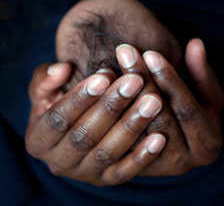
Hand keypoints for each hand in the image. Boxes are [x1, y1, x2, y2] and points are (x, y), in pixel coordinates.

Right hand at [25, 63, 165, 185]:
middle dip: (111, 107)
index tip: (104, 75)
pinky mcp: (106, 180)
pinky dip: (142, 156)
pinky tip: (159, 137)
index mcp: (39, 140)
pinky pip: (124, 172)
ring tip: (152, 102)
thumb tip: (62, 69)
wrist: (74, 133)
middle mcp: (59, 162)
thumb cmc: (60, 107)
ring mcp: (84, 174)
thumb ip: (45, 80)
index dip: (80, 97)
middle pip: (85, 135)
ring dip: (131, 127)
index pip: (58, 118)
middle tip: (134, 82)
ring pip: (107, 152)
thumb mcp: (44, 93)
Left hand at [116, 39, 223, 175]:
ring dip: (122, 98)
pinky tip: (101, 91)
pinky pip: (121, 143)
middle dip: (142, 82)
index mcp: (207, 143)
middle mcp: (182, 160)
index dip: (169, 80)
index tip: (150, 53)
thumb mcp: (208, 97)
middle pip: (158, 118)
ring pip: (136, 131)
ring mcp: (157, 166)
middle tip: (125, 52)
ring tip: (109, 68)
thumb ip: (202, 74)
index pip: (185, 108)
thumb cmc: (199, 117)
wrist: (184, 148)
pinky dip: (111, 117)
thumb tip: (195, 44)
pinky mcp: (137, 166)